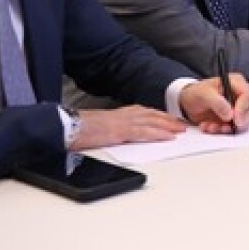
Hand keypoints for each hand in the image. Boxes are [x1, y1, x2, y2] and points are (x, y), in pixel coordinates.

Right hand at [72, 105, 186, 151]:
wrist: (66, 127)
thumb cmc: (79, 129)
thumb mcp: (100, 127)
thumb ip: (113, 128)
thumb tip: (120, 135)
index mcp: (119, 113)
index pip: (144, 112)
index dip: (160, 116)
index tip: (172, 120)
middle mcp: (123, 114)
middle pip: (152, 115)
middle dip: (169, 120)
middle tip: (183, 125)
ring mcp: (122, 122)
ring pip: (151, 122)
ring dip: (168, 125)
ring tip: (181, 130)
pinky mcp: (119, 131)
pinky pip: (143, 132)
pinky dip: (158, 133)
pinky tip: (168, 137)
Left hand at [179, 75, 248, 133]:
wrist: (188, 103)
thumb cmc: (197, 92)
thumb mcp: (204, 93)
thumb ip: (217, 102)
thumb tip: (230, 114)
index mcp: (236, 83)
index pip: (247, 95)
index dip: (243, 108)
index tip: (235, 119)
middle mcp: (240, 95)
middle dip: (238, 122)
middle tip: (225, 127)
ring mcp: (238, 108)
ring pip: (244, 122)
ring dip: (228, 128)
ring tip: (212, 127)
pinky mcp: (233, 120)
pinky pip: (234, 129)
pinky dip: (222, 131)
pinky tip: (210, 127)